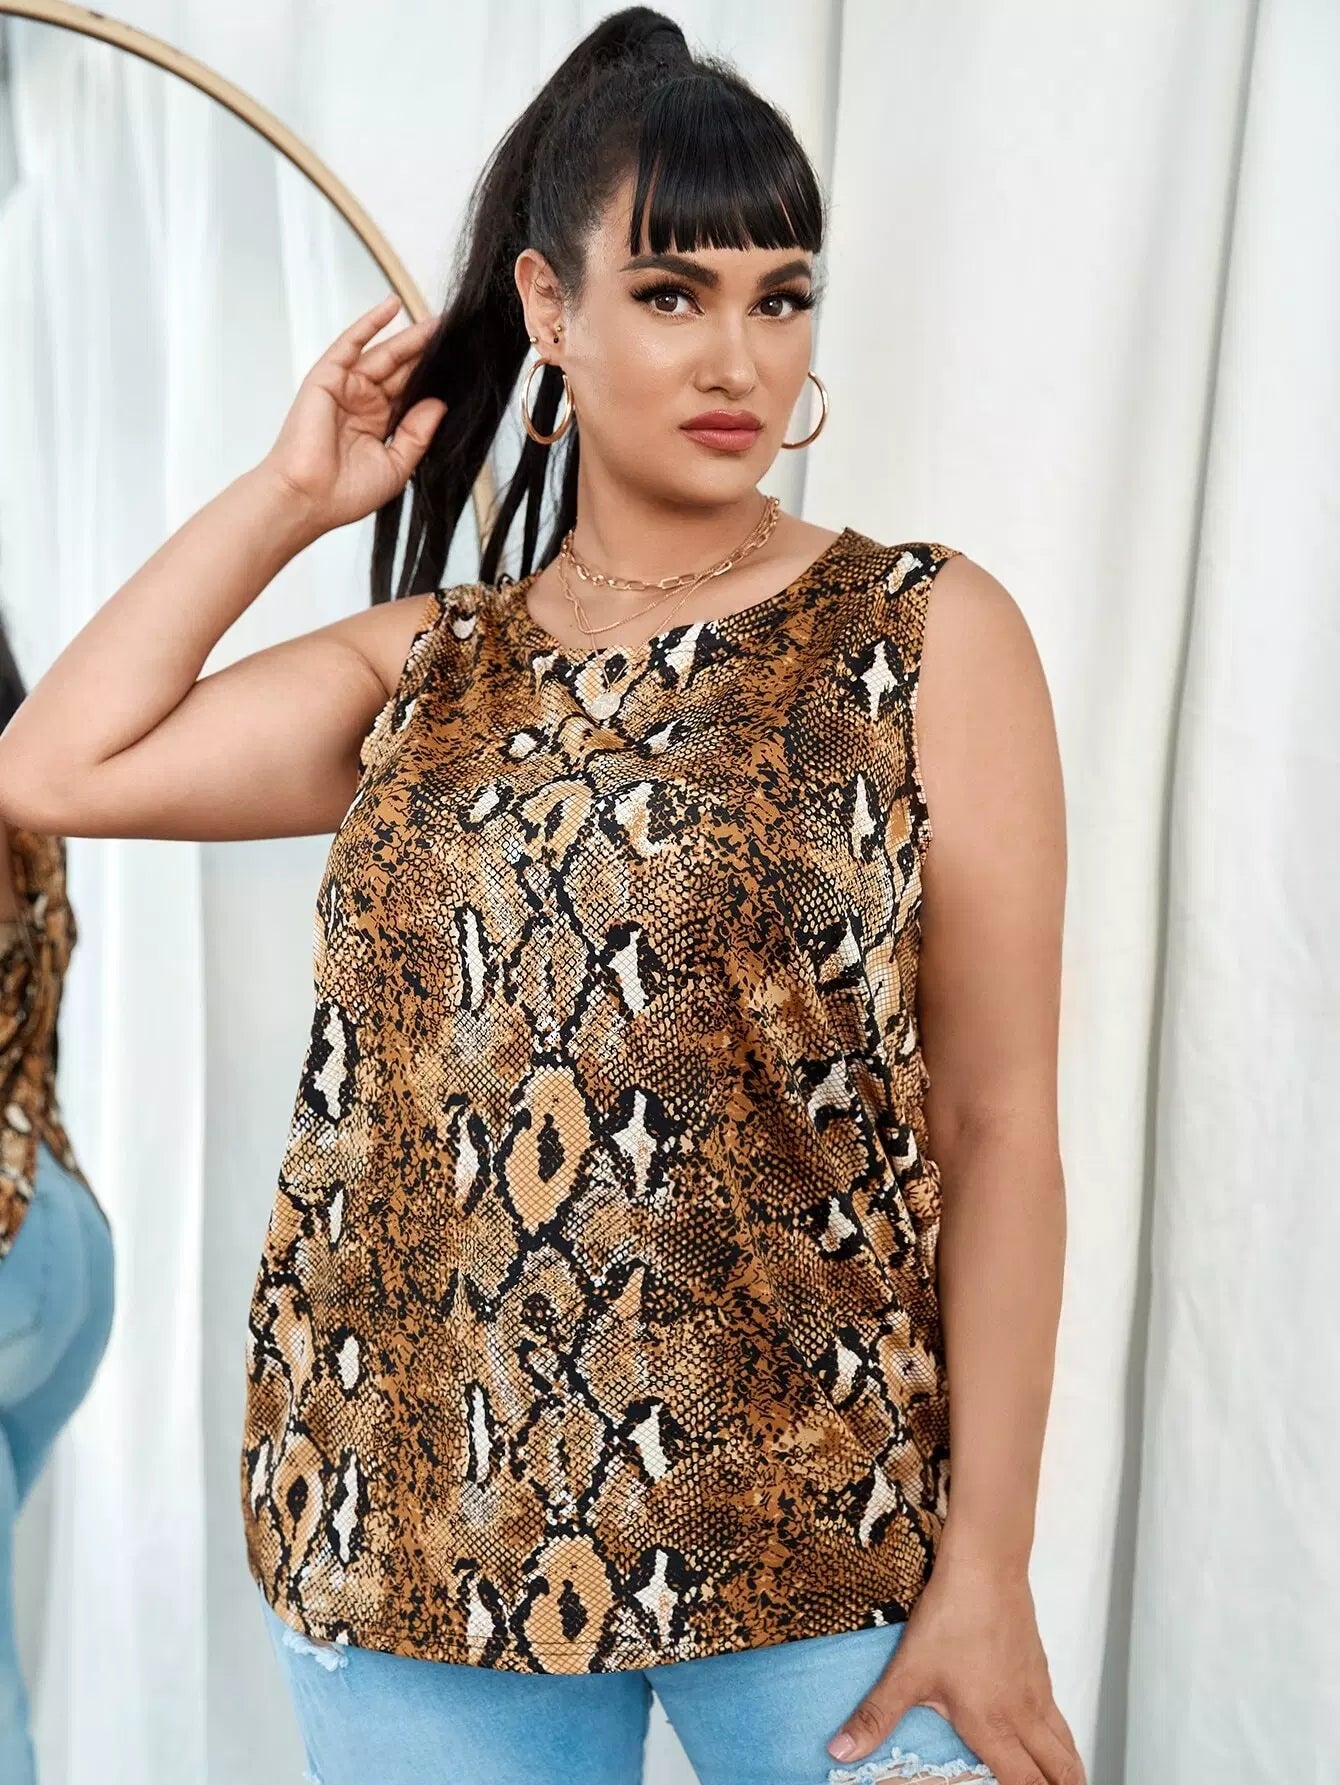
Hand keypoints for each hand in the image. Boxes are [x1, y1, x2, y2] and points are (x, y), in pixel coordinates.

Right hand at [258, 293, 445, 534]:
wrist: (308, 499)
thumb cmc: (345, 493)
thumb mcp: (397, 466)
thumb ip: (418, 435)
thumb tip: (439, 404)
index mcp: (378, 424)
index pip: (411, 393)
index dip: (433, 379)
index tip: (460, 366)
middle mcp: (363, 403)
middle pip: (401, 370)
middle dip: (425, 353)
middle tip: (454, 335)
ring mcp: (346, 388)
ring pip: (383, 354)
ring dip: (409, 337)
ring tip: (438, 323)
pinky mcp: (327, 377)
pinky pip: (351, 343)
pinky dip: (370, 324)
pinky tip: (393, 307)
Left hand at [826, 1557, 1086, 1784]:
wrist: (987, 1567)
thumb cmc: (952, 1616)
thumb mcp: (908, 1671)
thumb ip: (876, 1716)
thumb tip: (841, 1749)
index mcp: (994, 1726)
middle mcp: (1023, 1714)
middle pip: (1060, 1770)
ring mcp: (1037, 1690)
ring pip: (1065, 1743)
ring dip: (1067, 1770)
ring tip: (1063, 1782)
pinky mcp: (1040, 1668)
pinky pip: (1059, 1715)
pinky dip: (1061, 1738)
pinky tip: (1046, 1733)